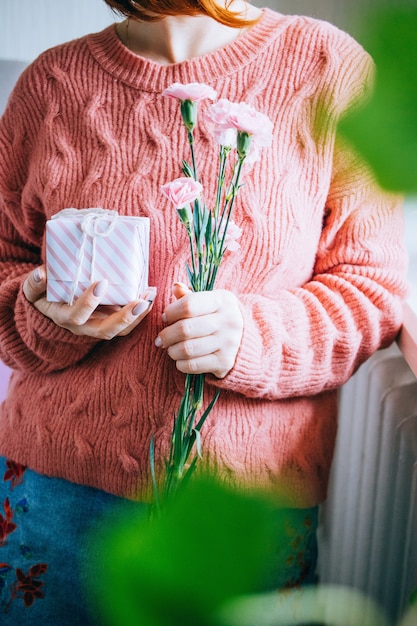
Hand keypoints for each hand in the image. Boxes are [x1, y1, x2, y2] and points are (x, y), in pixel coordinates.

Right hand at [23, 265, 156, 339]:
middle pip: (106, 331)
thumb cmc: (43, 294)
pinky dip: (141, 311)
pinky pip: (128, 323)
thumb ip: (34, 283)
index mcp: (64, 317)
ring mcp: (98, 326)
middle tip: (140, 301)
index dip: (88, 303)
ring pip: (121, 330)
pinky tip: (150, 294)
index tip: (101, 282)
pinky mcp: (109, 321)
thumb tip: (41, 274)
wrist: (50, 307)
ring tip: (150, 295)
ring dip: (138, 315)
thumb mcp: (33, 289)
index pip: (76, 315)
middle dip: (125, 318)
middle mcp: (83, 327)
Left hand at [155, 283, 242, 377]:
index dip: (171, 312)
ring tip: (170, 349)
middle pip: (185, 329)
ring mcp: (228, 343)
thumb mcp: (209, 302)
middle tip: (161, 339)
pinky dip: (181, 364)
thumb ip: (190, 296)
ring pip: (187, 349)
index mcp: (223, 301)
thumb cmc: (217, 317)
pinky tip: (181, 359)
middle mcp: (229, 321)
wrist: (245, 340)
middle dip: (166, 335)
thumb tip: (176, 287)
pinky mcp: (225, 362)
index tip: (165, 318)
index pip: (189, 305)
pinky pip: (193, 365)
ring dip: (172, 350)